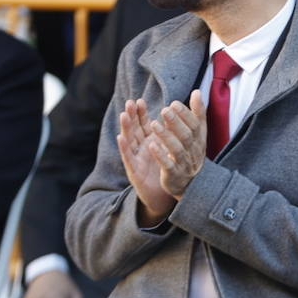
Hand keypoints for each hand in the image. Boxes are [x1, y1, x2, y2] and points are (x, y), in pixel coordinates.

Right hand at [117, 99, 175, 223]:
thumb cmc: (166, 170)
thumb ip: (171, 133)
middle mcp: (140, 149)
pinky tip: (121, 138)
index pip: (144, 125)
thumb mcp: (169, 149)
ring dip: (126, 128)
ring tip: (124, 115)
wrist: (164, 196)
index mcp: (150, 142)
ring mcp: (136, 160)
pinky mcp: (134, 172)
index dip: (141, 113)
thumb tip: (176, 115)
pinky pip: (129, 158)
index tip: (140, 100)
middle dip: (132, 116)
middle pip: (135, 130)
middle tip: (130, 102)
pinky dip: (124, 148)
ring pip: (129, 141)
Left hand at [147, 90, 207, 200]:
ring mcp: (184, 163)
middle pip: (186, 136)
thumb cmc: (191, 152)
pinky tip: (151, 145)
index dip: (185, 115)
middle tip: (164, 110)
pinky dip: (160, 155)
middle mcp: (193, 151)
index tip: (173, 103)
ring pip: (176, 149)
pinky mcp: (173, 174)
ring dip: (166, 136)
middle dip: (175, 122)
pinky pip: (168, 165)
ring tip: (154, 124)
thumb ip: (197, 114)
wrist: (191, 183)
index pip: (195, 125)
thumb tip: (197, 92)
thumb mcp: (197, 134)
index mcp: (199, 139)